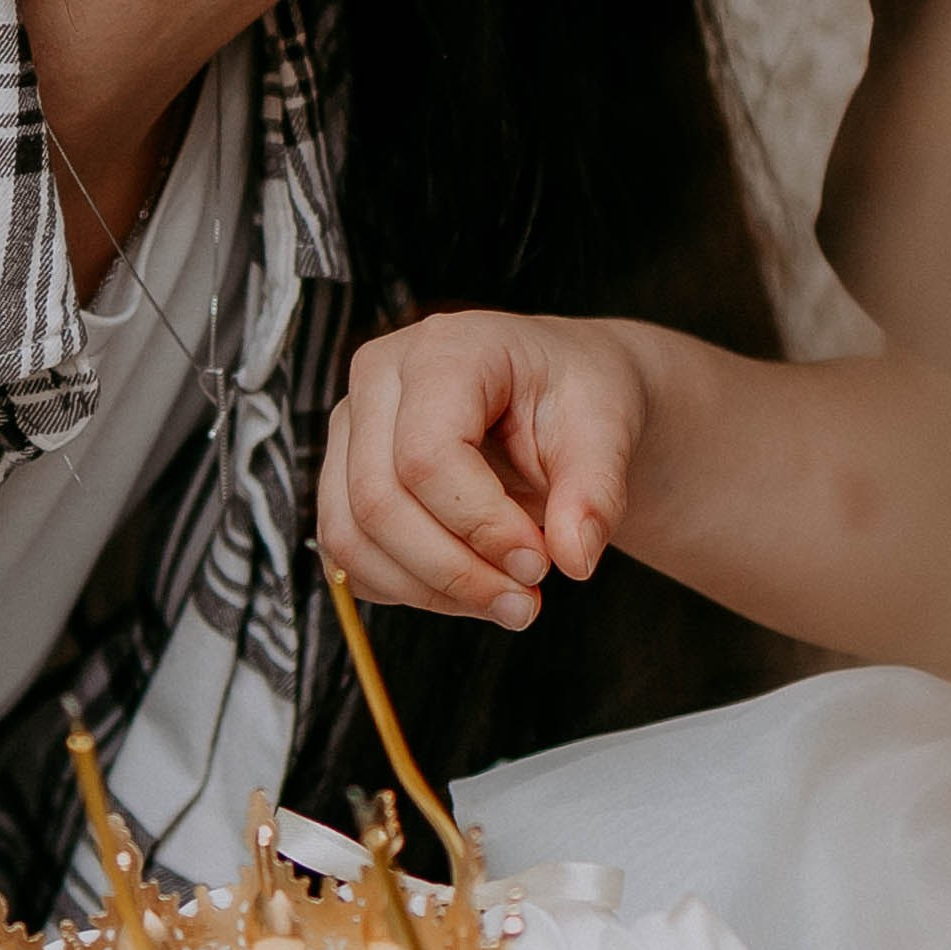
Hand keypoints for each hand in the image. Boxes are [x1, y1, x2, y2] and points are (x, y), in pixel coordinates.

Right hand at [318, 312, 652, 629]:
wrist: (559, 394)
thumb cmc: (576, 396)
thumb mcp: (608, 430)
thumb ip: (596, 491)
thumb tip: (576, 557)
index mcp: (444, 348)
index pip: (427, 454)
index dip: (481, 525)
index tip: (541, 564)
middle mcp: (379, 378)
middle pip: (378, 500)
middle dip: (455, 571)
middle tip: (526, 600)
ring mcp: (351, 428)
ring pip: (350, 536)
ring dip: (429, 591)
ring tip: (504, 601)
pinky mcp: (342, 476)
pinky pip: (347, 557)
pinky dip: (405, 590)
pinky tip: (468, 588)